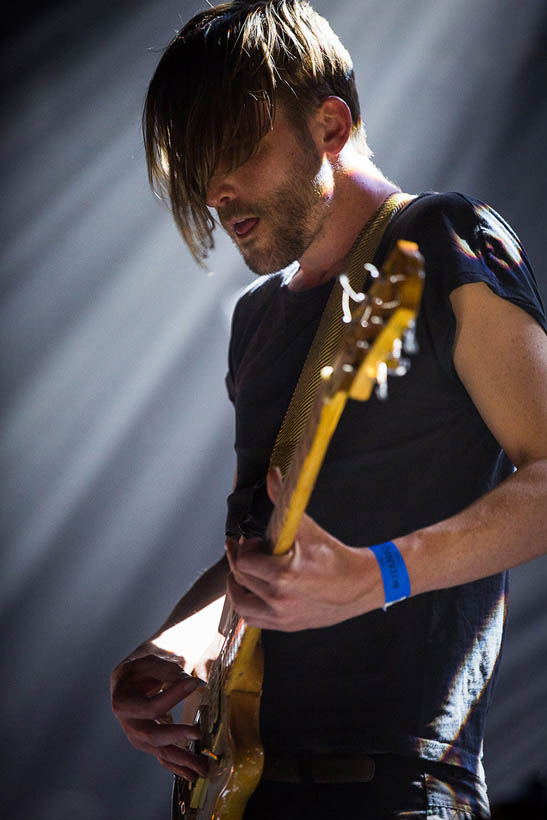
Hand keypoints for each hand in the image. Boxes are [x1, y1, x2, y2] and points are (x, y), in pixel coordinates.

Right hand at [111, 645, 208, 780]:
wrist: (134, 679)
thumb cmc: (143, 668)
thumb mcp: (151, 662)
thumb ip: (169, 671)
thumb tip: (194, 684)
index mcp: (123, 702)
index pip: (150, 706)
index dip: (173, 695)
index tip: (195, 683)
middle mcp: (129, 724)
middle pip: (152, 736)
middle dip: (175, 736)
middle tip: (198, 733)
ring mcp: (138, 737)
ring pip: (160, 751)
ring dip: (181, 760)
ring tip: (202, 767)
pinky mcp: (149, 743)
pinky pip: (163, 757)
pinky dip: (177, 767)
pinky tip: (191, 775)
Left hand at [225, 468, 382, 629]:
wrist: (360, 584)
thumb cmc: (334, 556)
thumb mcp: (306, 527)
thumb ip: (284, 499)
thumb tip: (272, 473)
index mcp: (284, 574)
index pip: (244, 562)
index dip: (244, 548)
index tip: (252, 541)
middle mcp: (280, 599)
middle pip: (240, 579)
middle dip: (239, 561)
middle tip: (244, 550)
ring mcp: (282, 616)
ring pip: (241, 604)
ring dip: (236, 586)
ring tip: (241, 572)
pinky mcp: (286, 625)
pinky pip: (252, 621)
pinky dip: (246, 606)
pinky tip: (251, 591)